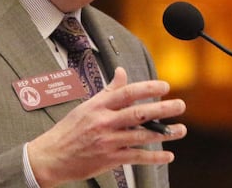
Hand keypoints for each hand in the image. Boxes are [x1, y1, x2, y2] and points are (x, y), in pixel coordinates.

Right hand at [26, 67, 186, 186]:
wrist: (51, 156)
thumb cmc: (69, 130)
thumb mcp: (86, 106)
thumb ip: (108, 90)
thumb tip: (122, 72)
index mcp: (98, 106)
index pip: (127, 92)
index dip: (148, 87)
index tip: (165, 86)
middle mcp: (104, 122)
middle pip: (138, 113)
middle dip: (162, 109)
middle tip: (180, 105)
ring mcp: (107, 141)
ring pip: (141, 136)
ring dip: (164, 134)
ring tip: (180, 130)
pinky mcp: (109, 159)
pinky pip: (136, 156)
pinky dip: (154, 156)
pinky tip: (167, 155)